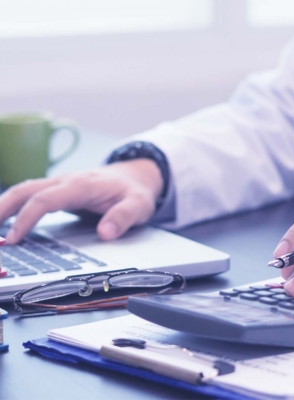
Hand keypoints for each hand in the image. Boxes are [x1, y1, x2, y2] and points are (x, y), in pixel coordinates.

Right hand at [0, 159, 163, 242]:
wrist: (136, 176)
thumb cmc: (135, 191)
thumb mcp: (139, 205)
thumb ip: (123, 217)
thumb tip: (104, 233)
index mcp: (82, 185)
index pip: (46, 199)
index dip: (27, 218)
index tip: (14, 238)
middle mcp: (67, 181)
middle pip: (25, 190)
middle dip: (2, 209)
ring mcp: (61, 184)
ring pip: (24, 190)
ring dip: (4, 207)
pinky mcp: (59, 191)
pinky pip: (31, 196)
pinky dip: (14, 207)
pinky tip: (6, 223)